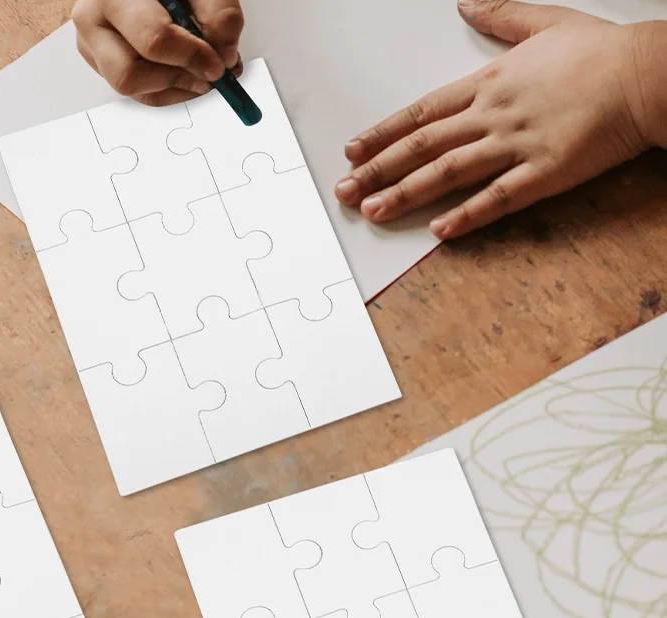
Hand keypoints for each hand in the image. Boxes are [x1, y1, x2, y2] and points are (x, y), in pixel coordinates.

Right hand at [72, 0, 243, 105]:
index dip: (191, 58)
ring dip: (175, 89)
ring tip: (200, 73)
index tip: (218, 64)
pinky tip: (185, 72)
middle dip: (178, 80)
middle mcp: (92, 20)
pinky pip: (136, 91)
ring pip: (132, 90)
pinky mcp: (101, 63)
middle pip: (131, 75)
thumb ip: (217, 12)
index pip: (153, 40)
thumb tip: (225, 55)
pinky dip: (168, 89)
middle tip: (209, 75)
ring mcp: (92, 45)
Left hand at [335, 0, 666, 238]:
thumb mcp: (544, 23)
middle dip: (378, 169)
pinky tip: (439, 230)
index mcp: (489, 83)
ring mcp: (517, 144)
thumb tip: (467, 3)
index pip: (421, 113)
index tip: (352, 150)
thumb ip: (500, 17)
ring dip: (407, 193)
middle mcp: (493, 114)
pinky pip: (498, 198)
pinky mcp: (545, 172)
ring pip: (449, 171)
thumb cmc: (600, 52)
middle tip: (345, 191)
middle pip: (422, 145)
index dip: (382, 134)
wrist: (650, 73)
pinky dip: (467, 215)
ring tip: (374, 212)